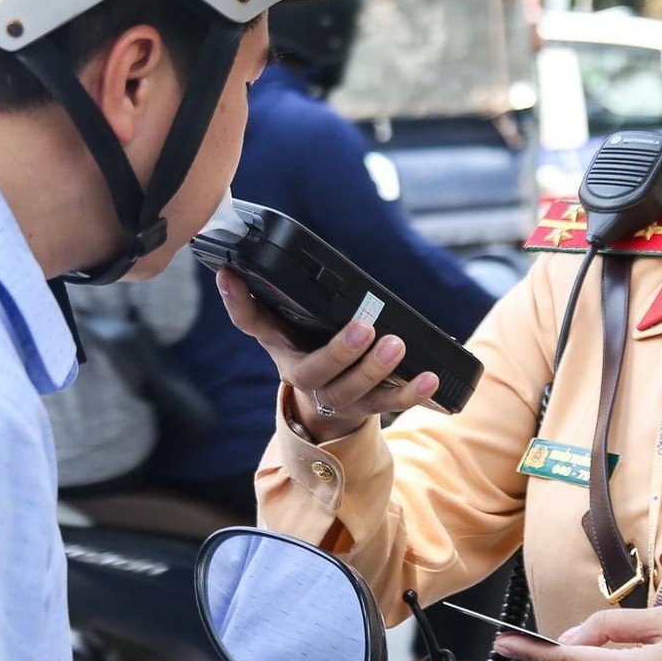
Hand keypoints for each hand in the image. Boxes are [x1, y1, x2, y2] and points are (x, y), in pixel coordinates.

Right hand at [217, 270, 436, 439]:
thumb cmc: (314, 348)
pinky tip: (431, 377)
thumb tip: (291, 251)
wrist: (323, 409)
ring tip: (397, 345)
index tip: (230, 273)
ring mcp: (333, 396)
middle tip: (364, 328)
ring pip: (350, 392)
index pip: (249, 321)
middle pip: (312, 371)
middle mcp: (301, 373)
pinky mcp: (364, 409)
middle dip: (338, 352)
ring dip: (375, 370)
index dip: (236, 300)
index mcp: (279, 345)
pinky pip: (388, 404)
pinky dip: (411, 392)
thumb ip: (294, 295)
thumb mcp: (296, 323)